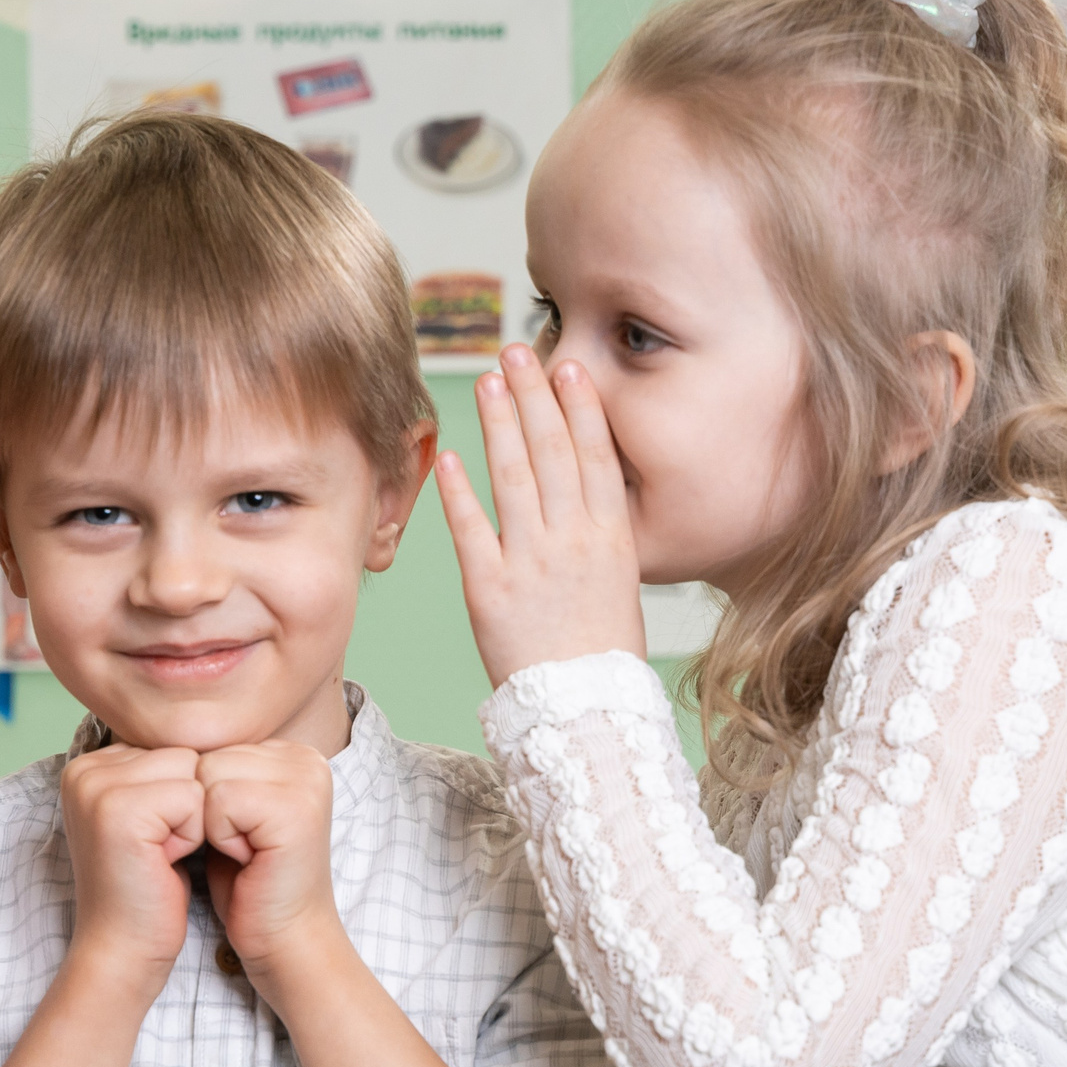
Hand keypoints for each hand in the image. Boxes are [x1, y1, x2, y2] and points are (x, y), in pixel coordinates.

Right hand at [61, 744, 203, 990]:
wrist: (124, 948)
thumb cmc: (148, 888)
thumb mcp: (152, 817)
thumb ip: (162, 772)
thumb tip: (212, 731)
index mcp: (89, 765)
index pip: (171, 746)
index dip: (181, 796)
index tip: (155, 837)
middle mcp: (84, 769)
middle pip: (183, 753)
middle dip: (189, 803)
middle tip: (159, 849)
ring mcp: (96, 788)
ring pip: (191, 771)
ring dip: (193, 818)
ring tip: (161, 853)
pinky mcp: (118, 810)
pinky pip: (192, 797)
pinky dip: (191, 834)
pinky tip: (163, 861)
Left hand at [197, 741, 342, 985]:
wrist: (281, 939)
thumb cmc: (246, 883)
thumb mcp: (223, 814)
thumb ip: (208, 771)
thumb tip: (151, 738)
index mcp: (289, 753)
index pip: (207, 746)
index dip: (200, 799)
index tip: (234, 835)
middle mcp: (305, 758)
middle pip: (204, 757)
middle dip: (204, 810)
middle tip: (240, 848)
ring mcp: (305, 779)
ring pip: (207, 773)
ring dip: (209, 823)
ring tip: (243, 852)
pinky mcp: (295, 807)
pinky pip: (219, 799)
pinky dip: (219, 835)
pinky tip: (247, 858)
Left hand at [434, 345, 647, 686]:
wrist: (587, 715)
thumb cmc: (601, 654)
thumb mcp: (618, 584)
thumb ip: (597, 536)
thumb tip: (579, 492)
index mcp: (612, 539)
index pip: (594, 457)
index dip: (579, 408)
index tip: (565, 367)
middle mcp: (573, 542)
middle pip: (552, 452)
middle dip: (534, 396)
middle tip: (516, 351)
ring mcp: (532, 563)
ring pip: (514, 477)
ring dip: (499, 423)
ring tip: (486, 381)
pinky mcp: (491, 590)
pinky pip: (472, 531)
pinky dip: (459, 491)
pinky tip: (448, 455)